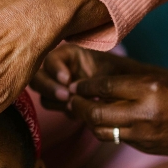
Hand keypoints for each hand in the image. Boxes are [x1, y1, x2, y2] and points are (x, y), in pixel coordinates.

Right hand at [31, 44, 145, 111]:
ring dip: (55, 101)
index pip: (52, 59)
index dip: (55, 69)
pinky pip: (55, 107)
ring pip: (43, 95)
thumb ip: (94, 77)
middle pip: (38, 77)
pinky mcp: (62, 102)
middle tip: (66, 96)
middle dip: (49, 87)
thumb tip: (79, 89)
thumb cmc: (122, 74)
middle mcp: (59, 70)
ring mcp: (59, 87)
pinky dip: (63, 110)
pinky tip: (78, 112)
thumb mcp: (112, 69)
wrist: (130, 91)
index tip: (67, 80)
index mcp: (69, 55)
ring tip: (73, 105)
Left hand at [68, 72, 167, 157]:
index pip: (104, 86)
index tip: (76, 85)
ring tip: (85, 112)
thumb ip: (133, 85)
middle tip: (71, 100)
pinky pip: (118, 140)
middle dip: (78, 107)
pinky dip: (109, 131)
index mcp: (151, 88)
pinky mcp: (147, 149)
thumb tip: (97, 89)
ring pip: (102, 131)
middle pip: (95, 113)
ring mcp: (146, 135)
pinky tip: (107, 123)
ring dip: (89, 122)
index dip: (85, 87)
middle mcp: (146, 113)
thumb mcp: (164, 81)